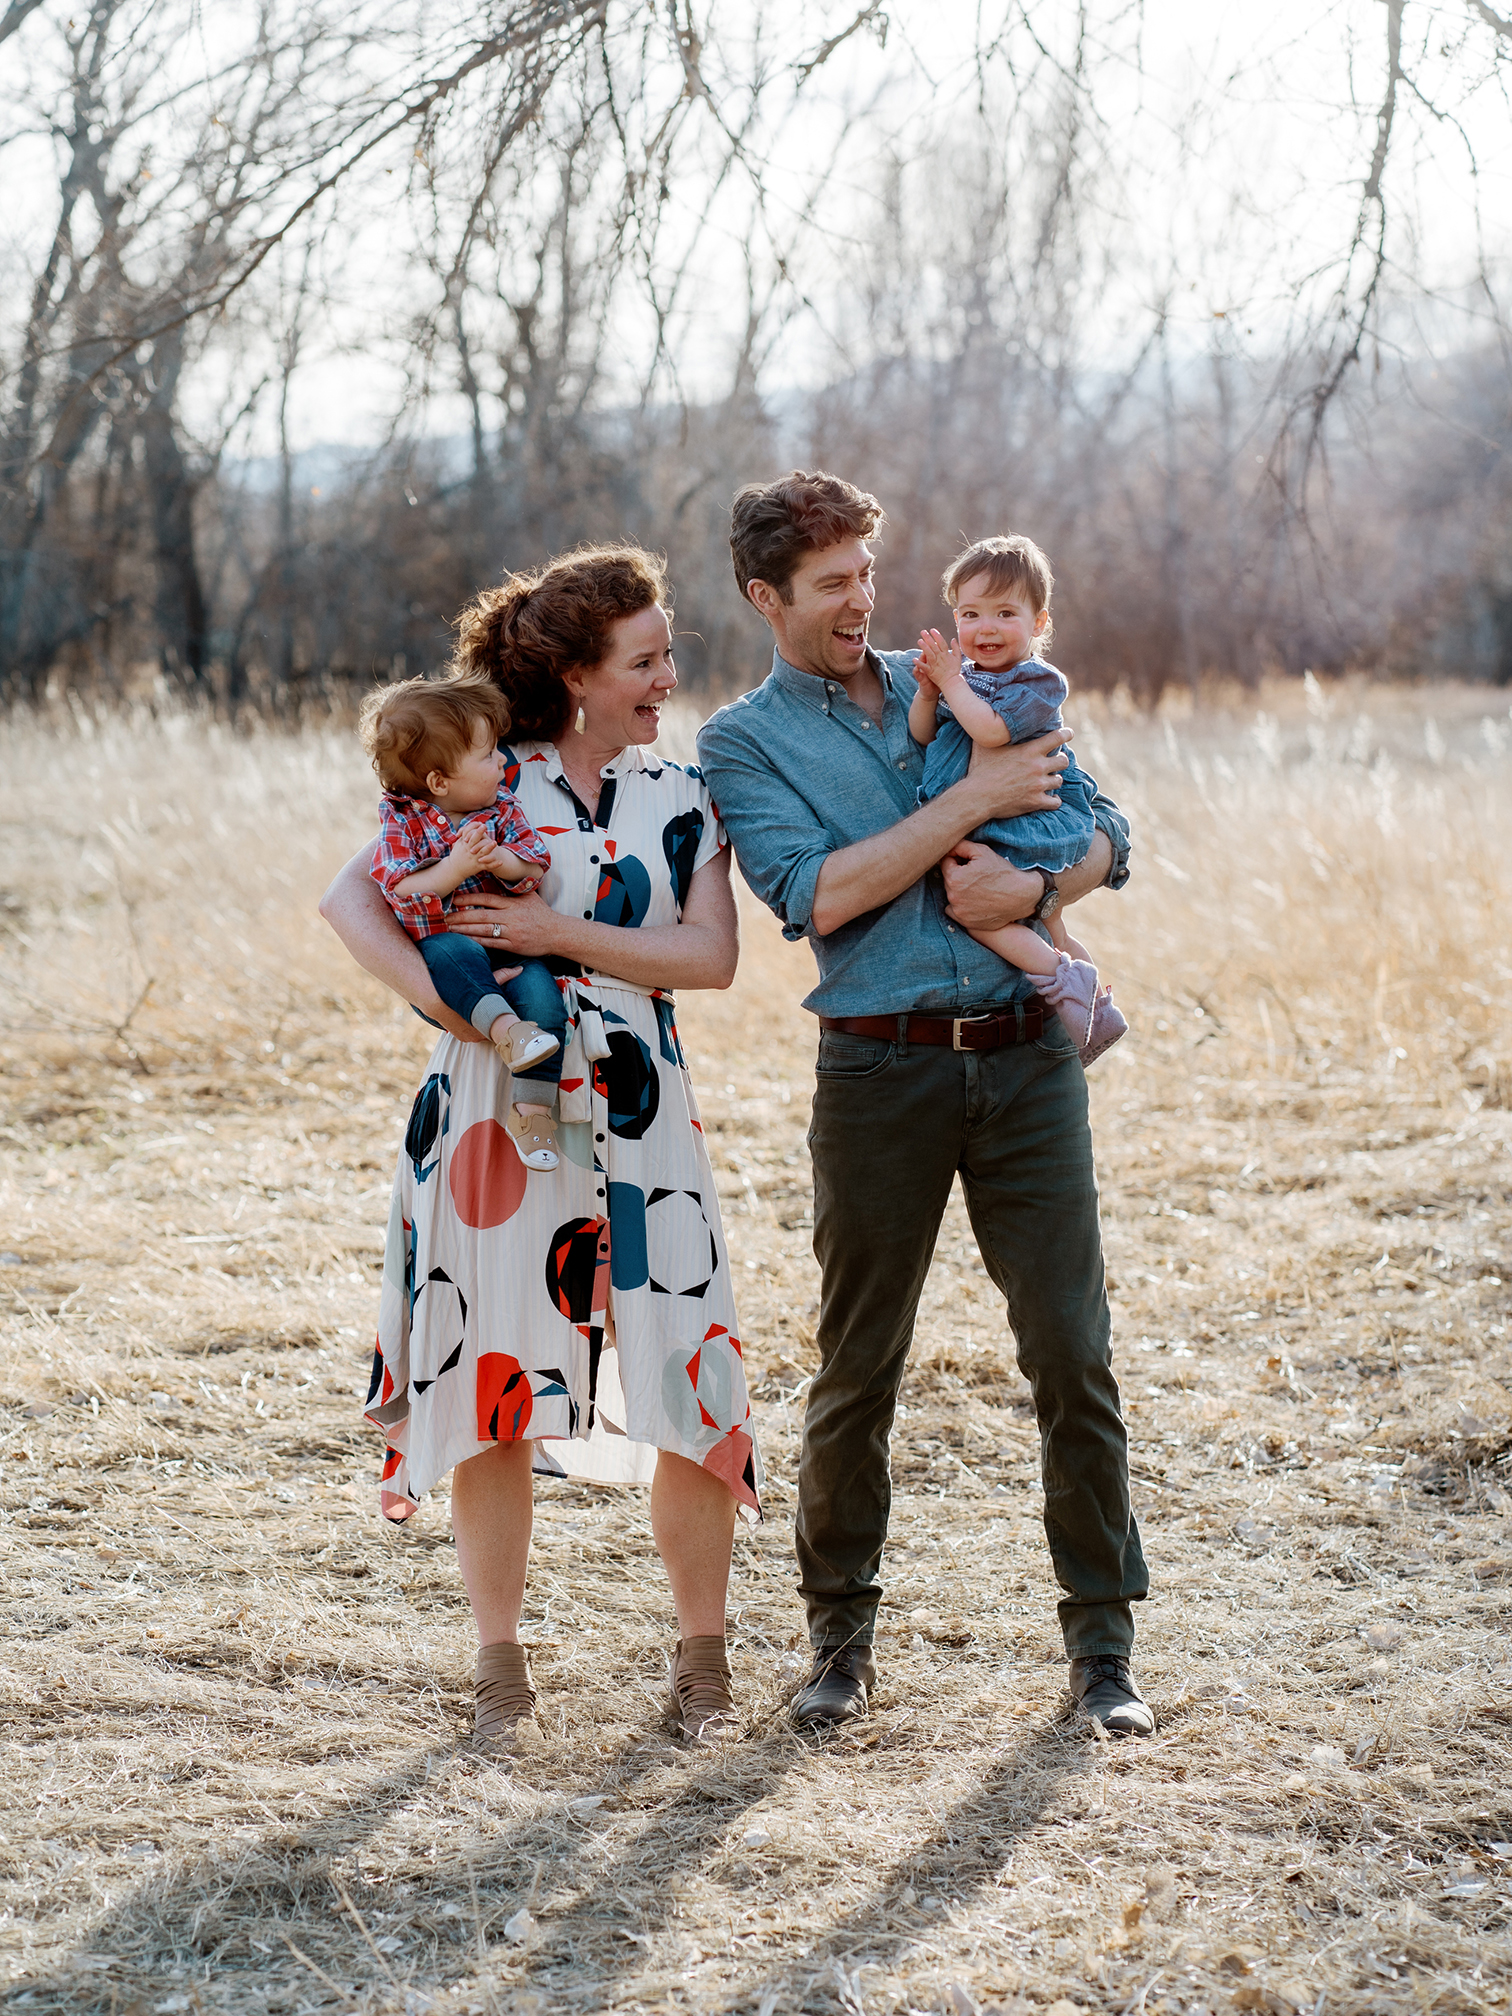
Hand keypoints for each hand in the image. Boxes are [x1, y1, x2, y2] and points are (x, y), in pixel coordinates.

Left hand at [447, 889, 561, 957]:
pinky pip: (492, 943)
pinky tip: (465, 940)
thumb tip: (501, 876)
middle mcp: (511, 917)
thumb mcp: (531, 896)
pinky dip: (477, 941)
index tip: (455, 900)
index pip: (487, 899)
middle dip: (461, 916)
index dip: (470, 899)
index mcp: (513, 903)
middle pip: (481, 915)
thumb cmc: (543, 914)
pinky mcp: (514, 945)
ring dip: (465, 929)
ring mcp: (512, 932)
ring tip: (451, 928)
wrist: (558, 933)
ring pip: (484, 930)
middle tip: (446, 916)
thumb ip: (515, 888)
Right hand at [449, 821, 495, 870]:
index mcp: (465, 845)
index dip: (475, 829)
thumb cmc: (457, 854)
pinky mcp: (478, 867)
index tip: (481, 824)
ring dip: (489, 848)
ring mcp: (474, 859)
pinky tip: (501, 862)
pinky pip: (487, 865)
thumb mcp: (459, 844)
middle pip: (475, 841)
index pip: (469, 834)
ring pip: (482, 853)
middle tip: (485, 826)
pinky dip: (494, 864)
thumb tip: (473, 825)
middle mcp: (469, 851)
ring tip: (495, 842)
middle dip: (479, 833)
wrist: (454, 870)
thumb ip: (465, 835)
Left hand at [916, 628, 962, 691]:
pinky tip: (914, 659)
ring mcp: (935, 665)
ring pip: (929, 654)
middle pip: (934, 646)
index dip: (937, 636)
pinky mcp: (931, 672)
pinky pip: (924, 667)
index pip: (941, 643)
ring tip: (919, 641)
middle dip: (928, 638)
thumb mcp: (957, 658)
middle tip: (922, 632)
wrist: (952, 682)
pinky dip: (919, 663)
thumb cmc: (954, 670)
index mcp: (946, 654)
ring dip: (924, 647)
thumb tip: (953, 639)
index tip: (932, 630)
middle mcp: (940, 658)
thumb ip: (956, 648)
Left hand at [942, 841, 1043, 929]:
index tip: (971, 863)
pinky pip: (956, 911)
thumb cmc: (1003, 872)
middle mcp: (953, 897)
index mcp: (954, 878)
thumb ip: (960, 846)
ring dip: (960, 891)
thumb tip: (947, 848)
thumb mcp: (982, 851)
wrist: (1022, 895)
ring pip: (952, 895)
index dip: (958, 860)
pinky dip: (963, 906)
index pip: (946, 863)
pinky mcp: (967, 923)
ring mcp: (960, 912)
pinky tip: (977, 900)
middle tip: (978, 876)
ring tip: (979, 888)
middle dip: (959, 876)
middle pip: (948, 880)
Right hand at [964, 727, 1068, 815]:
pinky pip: (1055, 802)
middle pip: (1064, 761)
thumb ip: (994, 731)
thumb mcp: (985, 745)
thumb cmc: (980, 769)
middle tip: (1054, 761)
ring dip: (1054, 780)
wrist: (977, 797)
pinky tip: (1050, 798)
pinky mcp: (1035, 802)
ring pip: (1059, 781)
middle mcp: (1037, 767)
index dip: (1066, 734)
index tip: (1069, 734)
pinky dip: (1054, 800)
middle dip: (1060, 760)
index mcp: (1029, 751)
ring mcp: (1038, 785)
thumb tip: (989, 716)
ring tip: (1047, 780)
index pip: (1057, 737)